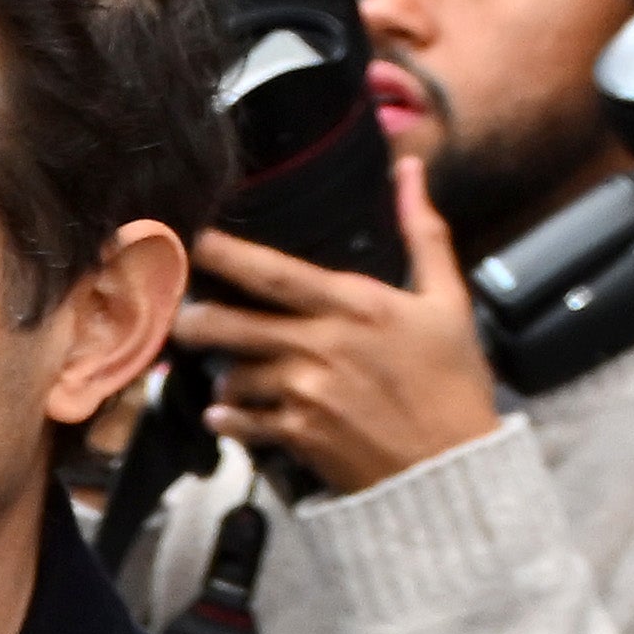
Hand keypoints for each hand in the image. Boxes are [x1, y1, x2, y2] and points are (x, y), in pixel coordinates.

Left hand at [178, 151, 510, 500]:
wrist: (454, 467)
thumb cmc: (453, 381)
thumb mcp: (447, 299)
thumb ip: (423, 231)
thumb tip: (412, 167)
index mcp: (356, 305)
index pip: (274, 274)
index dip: (226, 255)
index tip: (192, 240)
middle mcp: (322, 346)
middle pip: (234, 324)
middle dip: (195, 318)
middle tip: (179, 314)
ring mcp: (306, 394)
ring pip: (235, 375)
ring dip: (225, 373)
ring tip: (229, 370)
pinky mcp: (298, 437)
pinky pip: (242, 422)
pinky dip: (229, 417)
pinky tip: (226, 413)